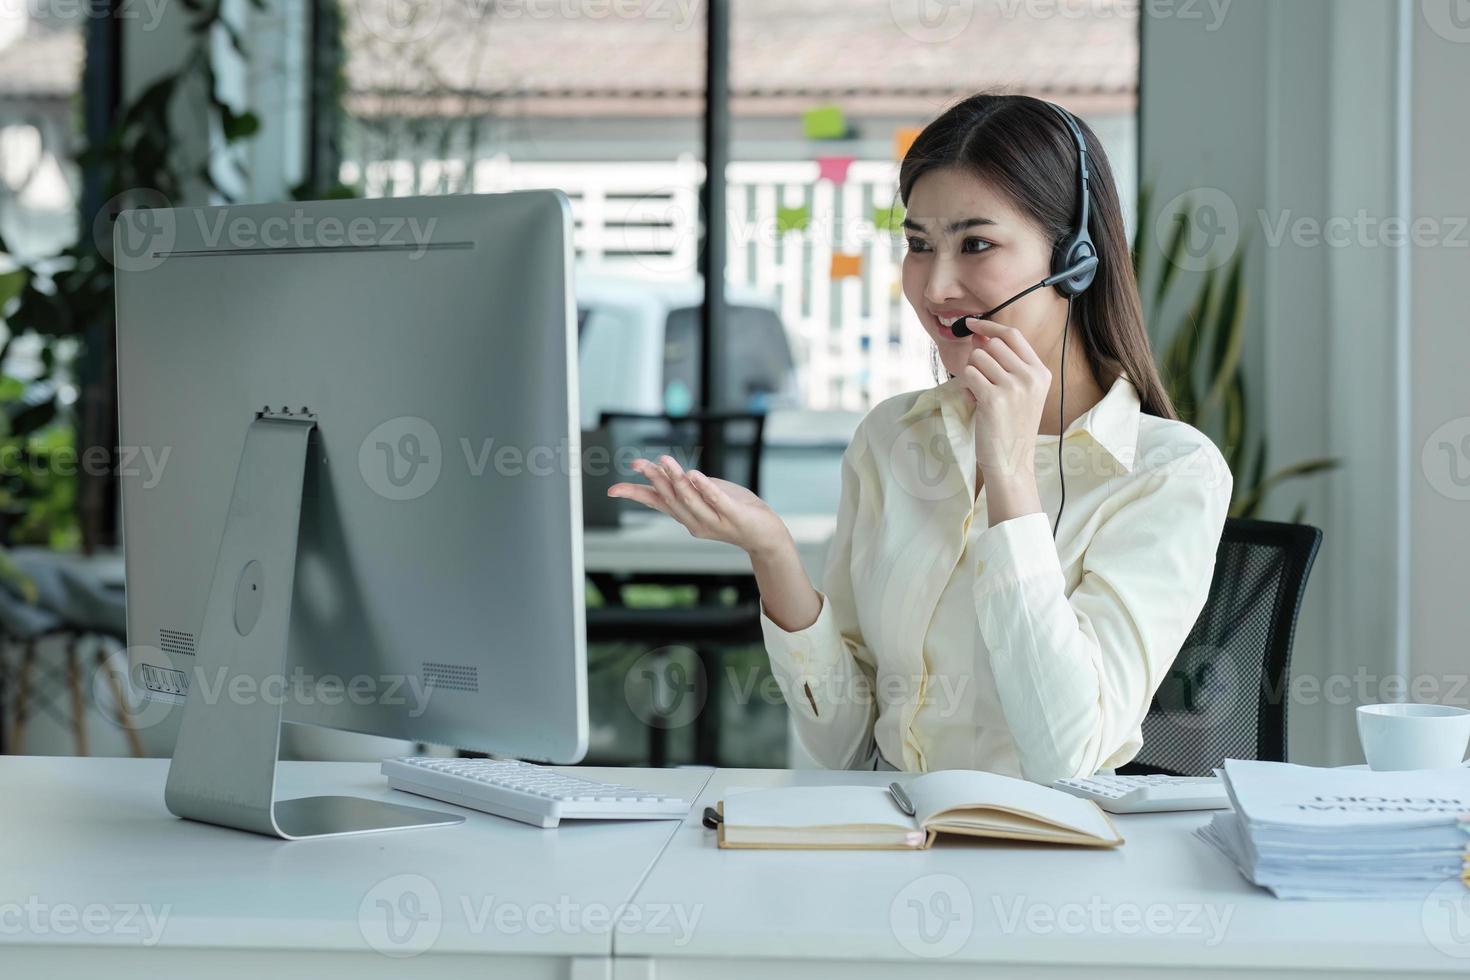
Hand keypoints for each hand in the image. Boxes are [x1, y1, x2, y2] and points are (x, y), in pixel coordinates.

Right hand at [609, 455, 791, 557]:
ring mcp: (715, 520)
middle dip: (655, 480)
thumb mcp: (706, 497)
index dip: (636, 495)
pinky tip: (695, 475)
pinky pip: (717, 500)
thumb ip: (687, 487)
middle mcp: (695, 522)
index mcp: (686, 516)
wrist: (765, 535)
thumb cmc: (735, 512)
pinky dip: (705, 488)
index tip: (613, 490)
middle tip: (638, 464)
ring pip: (690, 499)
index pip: (657, 503)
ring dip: (676, 480)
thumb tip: (664, 472)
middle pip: (670, 498)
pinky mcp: (735, 516)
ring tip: (665, 461)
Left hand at [955, 320, 1051, 481]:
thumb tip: (979, 336)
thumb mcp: (1020, 393)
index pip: (1012, 336)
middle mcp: (1030, 377)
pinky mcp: (994, 399)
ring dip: (971, 373)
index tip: (971, 324)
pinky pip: (968, 375)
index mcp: (1040, 373)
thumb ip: (1005, 365)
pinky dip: (965, 387)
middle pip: (991, 345)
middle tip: (979, 379)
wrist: (1011, 461)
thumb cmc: (1011, 426)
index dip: (989, 326)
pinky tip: (975, 402)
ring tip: (980, 394)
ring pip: (977, 358)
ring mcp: (1014, 387)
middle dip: (977, 358)